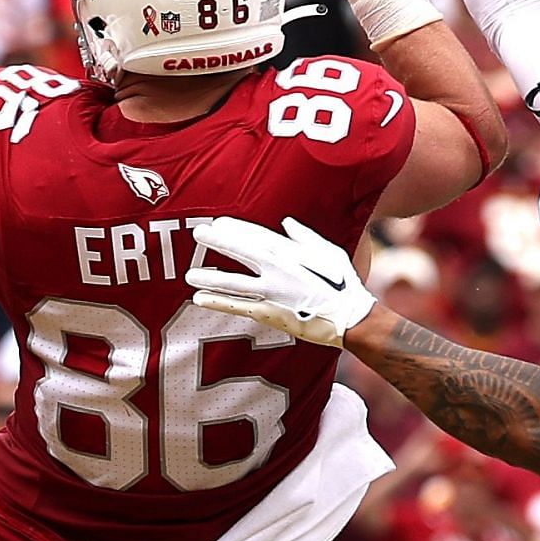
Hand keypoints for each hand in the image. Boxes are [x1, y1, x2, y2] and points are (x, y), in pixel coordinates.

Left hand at [187, 216, 377, 347]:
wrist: (350, 318)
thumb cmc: (343, 284)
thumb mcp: (329, 251)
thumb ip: (304, 237)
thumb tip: (286, 223)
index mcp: (290, 252)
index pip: (256, 236)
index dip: (235, 229)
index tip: (218, 223)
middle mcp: (277, 269)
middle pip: (241, 252)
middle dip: (218, 242)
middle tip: (197, 234)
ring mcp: (271, 292)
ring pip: (233, 282)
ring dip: (210, 277)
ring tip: (189, 275)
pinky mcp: (269, 313)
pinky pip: (238, 306)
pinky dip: (218, 302)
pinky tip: (199, 299)